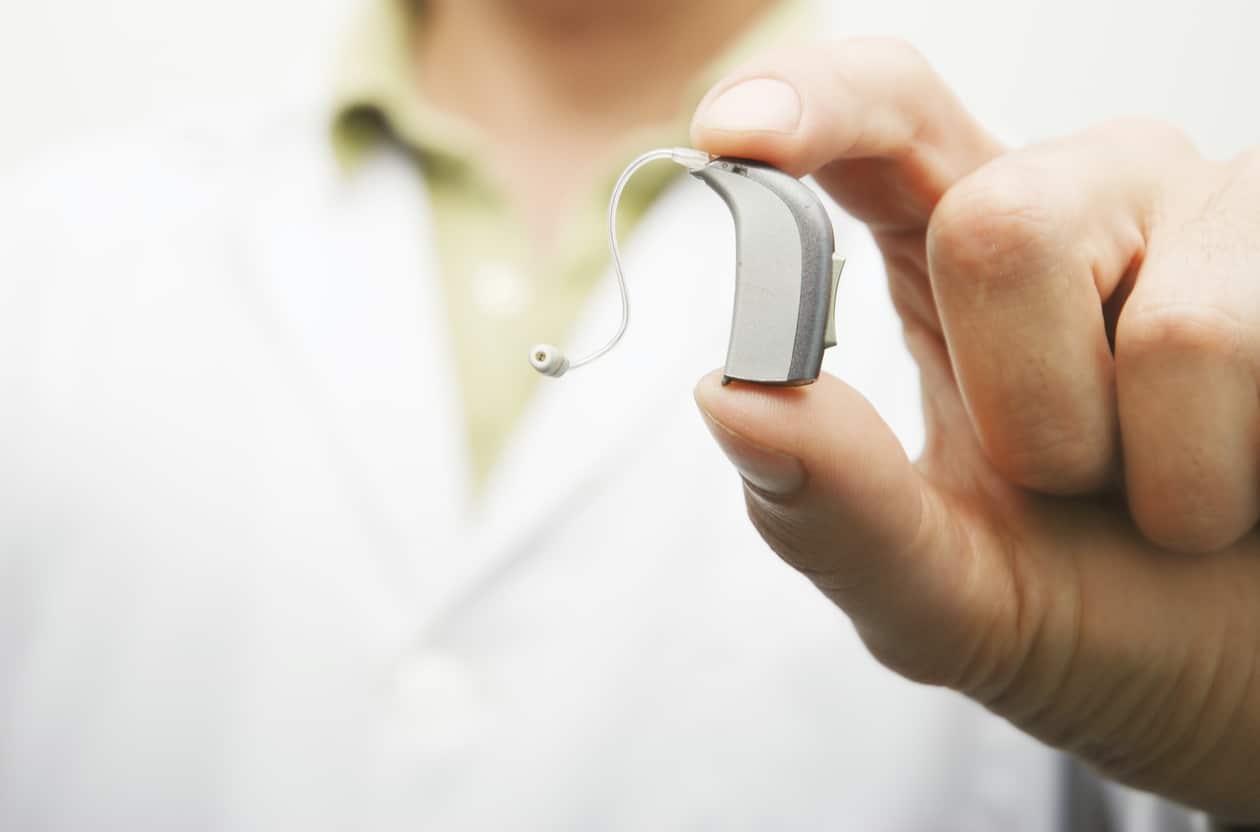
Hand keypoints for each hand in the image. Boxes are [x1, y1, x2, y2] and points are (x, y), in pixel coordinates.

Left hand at [690, 39, 1259, 821]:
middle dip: (1028, 415)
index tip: (733, 136)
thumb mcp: (941, 594)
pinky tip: (1255, 474)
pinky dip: (1234, 476)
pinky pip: (1252, 349)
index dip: (812, 107)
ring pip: (1166, 322)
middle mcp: (1084, 200)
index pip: (880, 119)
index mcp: (956, 253)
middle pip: (998, 224)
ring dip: (1153, 469)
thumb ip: (833, 511)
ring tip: (1179, 497)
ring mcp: (1215, 216)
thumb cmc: (1093, 613)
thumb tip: (727, 399)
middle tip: (1073, 483)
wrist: (1242, 676)